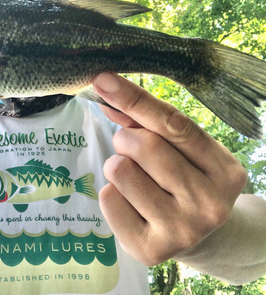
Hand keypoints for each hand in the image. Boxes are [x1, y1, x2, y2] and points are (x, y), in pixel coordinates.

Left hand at [92, 72, 247, 265]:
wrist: (199, 238)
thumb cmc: (185, 183)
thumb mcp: (180, 151)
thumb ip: (147, 121)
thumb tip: (107, 92)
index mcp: (225, 171)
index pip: (174, 124)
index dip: (134, 98)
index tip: (103, 79)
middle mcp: (210, 203)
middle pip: (143, 145)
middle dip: (126, 140)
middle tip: (132, 149)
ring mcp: (182, 230)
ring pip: (120, 170)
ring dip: (117, 166)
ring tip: (134, 179)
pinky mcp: (151, 250)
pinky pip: (107, 199)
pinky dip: (111, 194)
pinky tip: (130, 204)